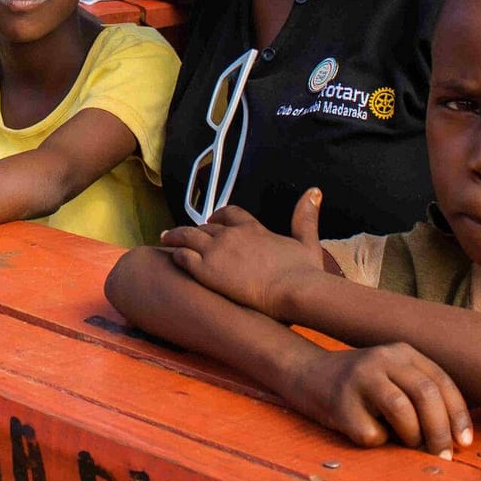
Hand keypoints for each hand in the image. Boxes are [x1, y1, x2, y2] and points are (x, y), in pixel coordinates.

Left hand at [159, 196, 326, 318]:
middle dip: (195, 229)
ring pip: (188, 237)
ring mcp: (217, 251)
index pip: (229, 214)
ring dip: (175, 236)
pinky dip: (176, 254)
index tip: (212, 220)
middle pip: (205, 227)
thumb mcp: (307, 241)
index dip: (218, 217)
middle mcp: (231, 235)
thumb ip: (306, 216)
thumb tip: (314, 190)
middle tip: (183, 233)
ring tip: (165, 237)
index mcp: (252, 228)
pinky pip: (183, 257)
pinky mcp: (207, 270)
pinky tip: (171, 256)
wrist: (294, 289)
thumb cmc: (303, 272)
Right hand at [289, 343, 473, 457]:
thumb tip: (454, 441)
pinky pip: (372, 434)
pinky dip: (377, 442)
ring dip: (412, 437)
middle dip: (439, 432)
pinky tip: (365, 432)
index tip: (464, 442)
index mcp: (402, 352)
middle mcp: (383, 358)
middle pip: (426, 395)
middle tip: (443, 457)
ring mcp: (359, 378)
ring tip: (406, 444)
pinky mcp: (341, 402)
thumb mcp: (393, 378)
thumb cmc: (361, 388)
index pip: (442, 382)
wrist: (307, 374)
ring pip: (403, 411)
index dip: (458, 415)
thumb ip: (421, 397)